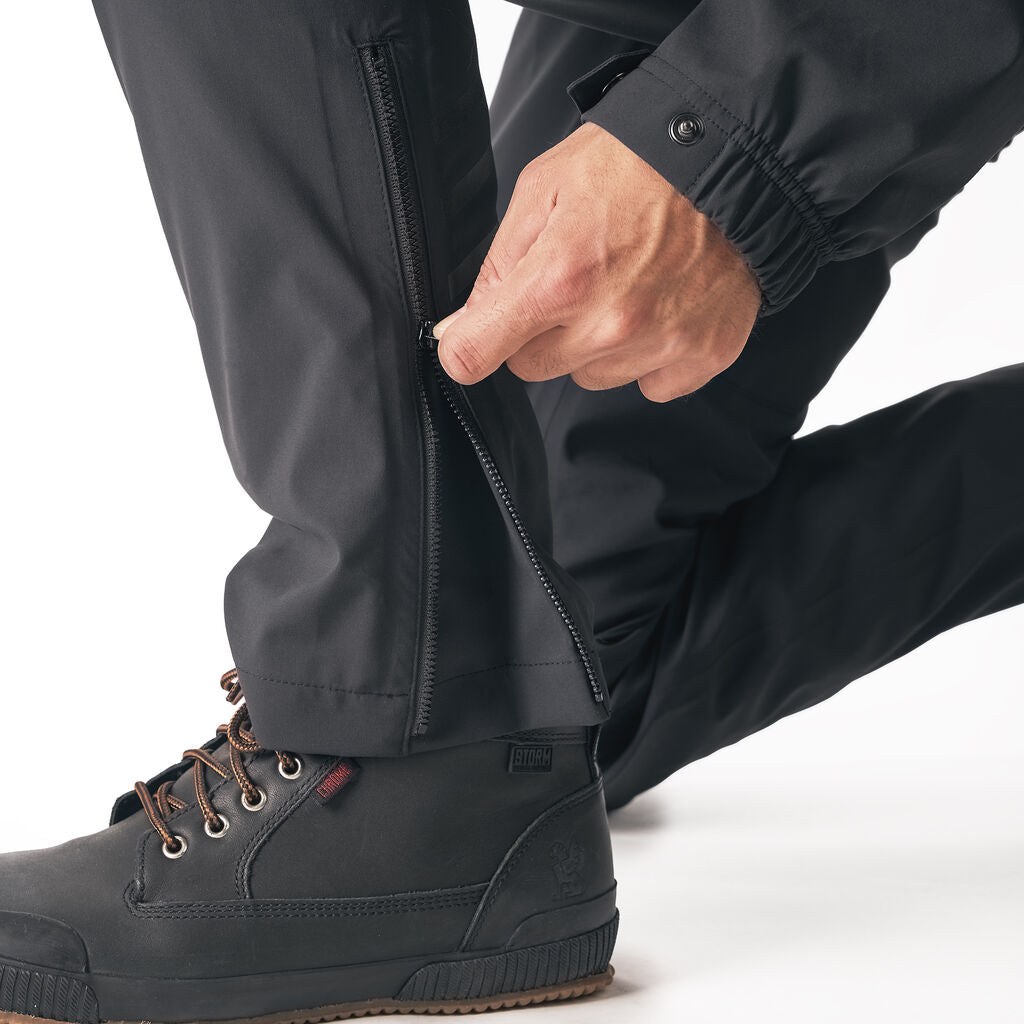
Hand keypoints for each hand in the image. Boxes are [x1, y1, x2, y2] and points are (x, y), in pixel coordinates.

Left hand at [433, 122, 760, 401]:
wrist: (735, 156)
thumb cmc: (638, 162)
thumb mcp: (544, 190)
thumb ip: (497, 267)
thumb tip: (461, 327)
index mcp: (560, 278)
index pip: (476, 355)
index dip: (464, 348)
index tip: (467, 340)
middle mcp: (610, 324)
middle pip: (533, 368)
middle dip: (540, 331)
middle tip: (575, 279)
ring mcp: (661, 345)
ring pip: (592, 377)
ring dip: (596, 344)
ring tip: (627, 284)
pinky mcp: (703, 356)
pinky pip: (650, 384)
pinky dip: (651, 354)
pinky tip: (663, 305)